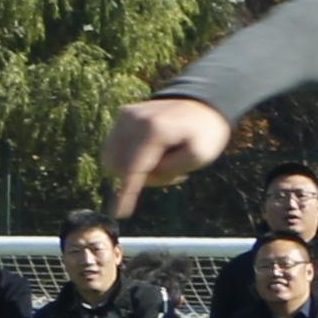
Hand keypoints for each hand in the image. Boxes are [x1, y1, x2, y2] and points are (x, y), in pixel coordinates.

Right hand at [105, 96, 233, 216]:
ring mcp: (124, 117)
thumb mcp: (200, 156)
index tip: (119, 213)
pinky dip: (130, 158)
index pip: (133, 168)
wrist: (202, 104)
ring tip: (165, 162)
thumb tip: (141, 175)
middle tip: (173, 173)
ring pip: (114, 159)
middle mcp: (133, 121)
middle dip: (142, 178)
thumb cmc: (204, 133)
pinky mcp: (122, 117)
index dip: (126, 193)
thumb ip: (170, 169)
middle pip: (120, 167)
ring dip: (134, 169)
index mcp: (153, 130)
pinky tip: (152, 154)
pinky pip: (115, 148)